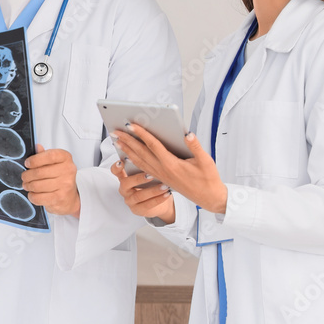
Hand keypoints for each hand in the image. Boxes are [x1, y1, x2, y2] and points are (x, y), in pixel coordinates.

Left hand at [21, 145, 80, 217]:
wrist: (70, 197)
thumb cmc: (59, 176)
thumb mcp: (54, 162)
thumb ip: (44, 154)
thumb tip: (37, 146)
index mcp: (65, 158)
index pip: (50, 156)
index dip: (35, 160)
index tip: (27, 163)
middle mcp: (68, 170)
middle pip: (40, 172)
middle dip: (27, 175)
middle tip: (24, 177)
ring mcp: (65, 185)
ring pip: (37, 185)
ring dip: (28, 186)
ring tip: (27, 185)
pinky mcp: (60, 198)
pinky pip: (39, 197)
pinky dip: (32, 196)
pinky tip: (32, 194)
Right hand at [111, 160, 175, 223]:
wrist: (161, 202)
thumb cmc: (153, 184)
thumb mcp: (148, 174)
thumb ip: (146, 167)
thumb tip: (152, 155)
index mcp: (124, 178)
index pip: (116, 171)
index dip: (116, 167)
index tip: (121, 162)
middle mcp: (125, 189)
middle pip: (126, 184)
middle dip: (138, 179)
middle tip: (151, 175)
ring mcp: (130, 200)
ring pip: (139, 196)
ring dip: (153, 190)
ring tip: (164, 186)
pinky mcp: (137, 210)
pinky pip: (147, 205)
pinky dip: (158, 199)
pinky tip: (166, 194)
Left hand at [113, 125, 227, 213]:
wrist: (208, 198)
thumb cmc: (208, 179)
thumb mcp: (206, 161)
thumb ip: (195, 146)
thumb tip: (187, 134)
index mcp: (171, 164)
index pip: (153, 146)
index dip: (142, 134)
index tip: (131, 125)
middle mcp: (162, 170)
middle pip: (141, 152)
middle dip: (127, 141)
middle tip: (115, 131)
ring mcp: (160, 175)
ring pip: (139, 161)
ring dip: (127, 150)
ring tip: (117, 141)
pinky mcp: (161, 178)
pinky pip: (143, 168)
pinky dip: (133, 160)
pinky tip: (128, 155)